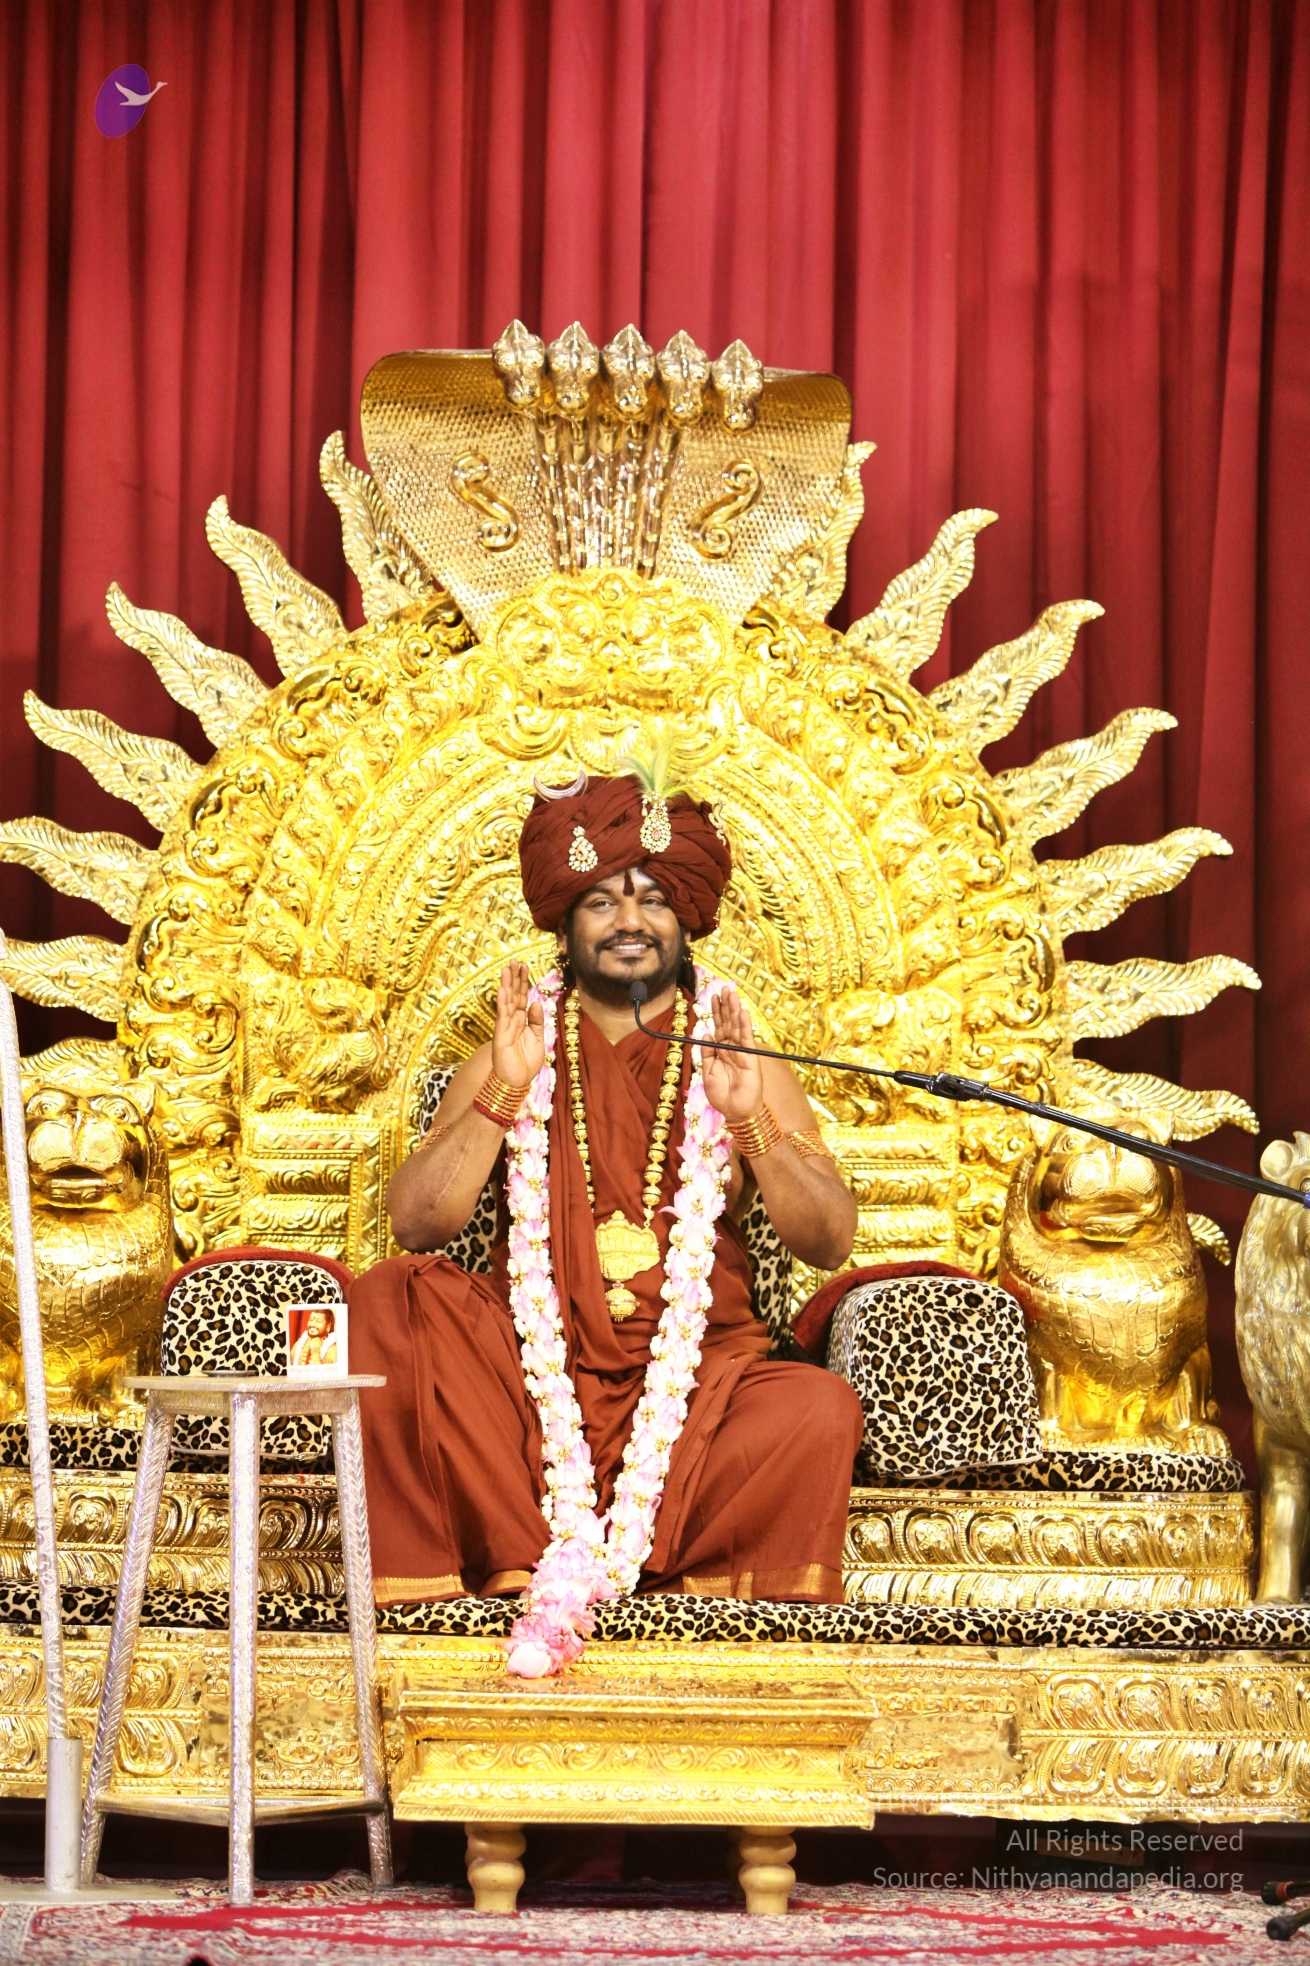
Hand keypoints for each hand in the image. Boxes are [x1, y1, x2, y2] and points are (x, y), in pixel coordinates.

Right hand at [492, 962, 545, 1086]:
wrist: (517, 1082)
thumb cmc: (526, 1063)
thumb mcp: (538, 1038)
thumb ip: (537, 1020)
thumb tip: (536, 1002)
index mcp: (521, 1021)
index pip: (522, 997)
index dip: (523, 982)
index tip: (523, 967)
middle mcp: (512, 1021)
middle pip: (514, 995)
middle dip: (514, 978)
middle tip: (515, 961)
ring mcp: (505, 1027)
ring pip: (507, 1002)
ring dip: (507, 985)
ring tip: (506, 969)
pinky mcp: (501, 1035)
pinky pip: (502, 1016)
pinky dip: (503, 1003)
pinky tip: (503, 990)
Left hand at [700, 985, 764, 1121]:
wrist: (735, 1111)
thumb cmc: (721, 1096)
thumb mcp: (707, 1072)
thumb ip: (706, 1052)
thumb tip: (705, 1031)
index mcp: (720, 1050)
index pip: (718, 1026)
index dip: (716, 1012)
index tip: (713, 996)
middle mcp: (731, 1048)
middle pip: (728, 1022)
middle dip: (725, 1005)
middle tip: (724, 987)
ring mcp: (741, 1051)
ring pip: (737, 1026)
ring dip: (734, 1009)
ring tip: (731, 993)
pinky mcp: (750, 1057)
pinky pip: (747, 1038)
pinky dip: (745, 1025)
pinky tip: (743, 1012)